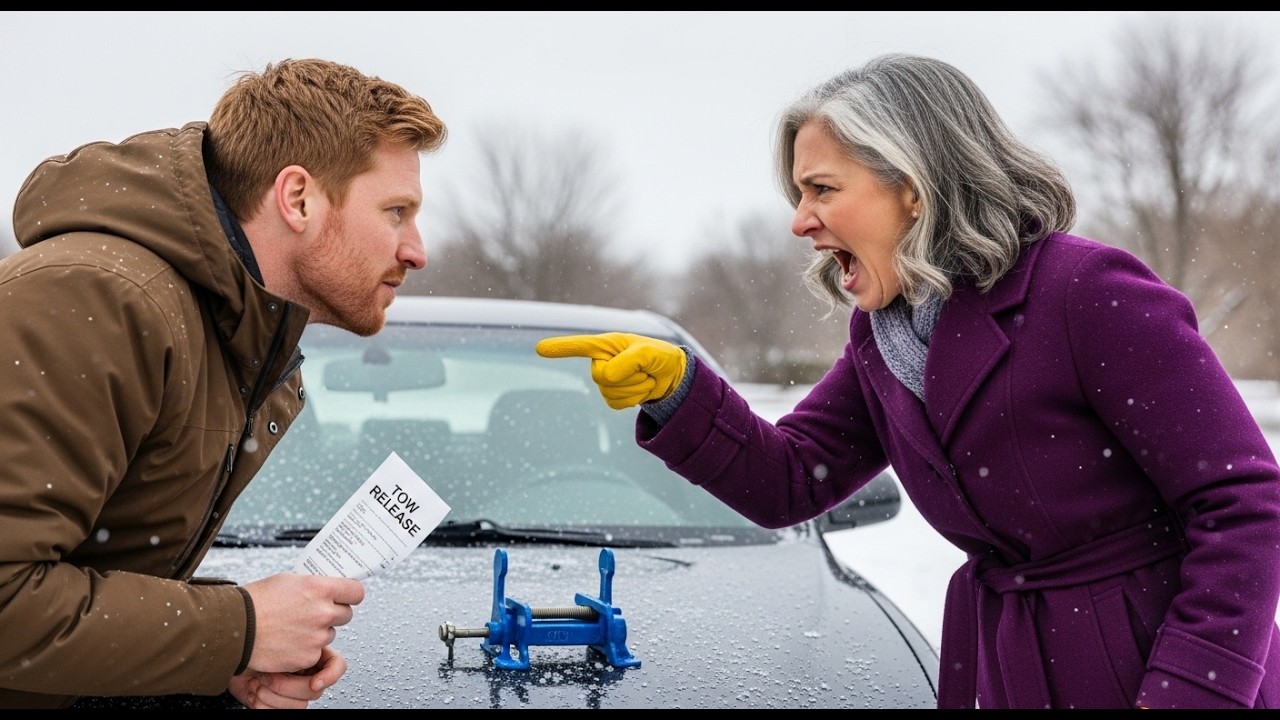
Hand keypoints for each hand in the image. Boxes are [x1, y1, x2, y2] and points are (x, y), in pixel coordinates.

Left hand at [228, 646, 347, 708]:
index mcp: (312, 653)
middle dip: (288, 685)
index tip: (315, 682)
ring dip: (274, 694)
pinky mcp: (277, 703)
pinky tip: (255, 690)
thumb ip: (299, 634)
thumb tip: (314, 642)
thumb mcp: (277, 633)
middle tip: (270, 674)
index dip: (330, 676)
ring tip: (260, 681)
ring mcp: (292, 690)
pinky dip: (263, 702)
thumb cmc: (249, 641)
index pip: (337, 666)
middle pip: (315, 690)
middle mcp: (305, 673)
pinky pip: (278, 711)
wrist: (227, 655)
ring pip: (299, 704)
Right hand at [243, 573, 364, 674]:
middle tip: (315, 613)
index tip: (348, 596)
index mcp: (320, 588)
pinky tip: (288, 641)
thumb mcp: (289, 580)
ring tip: (294, 626)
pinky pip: (316, 651)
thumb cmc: (256, 602)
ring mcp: (317, 636)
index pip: (356, 592)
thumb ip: (313, 585)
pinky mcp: (308, 656)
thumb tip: (326, 587)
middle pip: (346, 614)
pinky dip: (305, 649)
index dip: (351, 594)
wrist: (236, 628)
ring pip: (330, 634)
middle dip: (334, 613)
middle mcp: (323, 612)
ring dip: (318, 632)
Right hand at [536, 332, 686, 409]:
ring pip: (610, 393)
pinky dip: (633, 399)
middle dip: (628, 376)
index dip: (560, 348)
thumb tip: (607, 376)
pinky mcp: (612, 397)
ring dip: (634, 388)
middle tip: (644, 370)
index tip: (539, 349)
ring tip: (644, 378)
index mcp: (607, 344)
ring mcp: (605, 380)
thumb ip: (628, 361)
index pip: (580, 346)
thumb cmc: (659, 357)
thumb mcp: (650, 353)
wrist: (670, 376)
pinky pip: (616, 404)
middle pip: (602, 376)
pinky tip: (641, 389)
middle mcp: (601, 360)